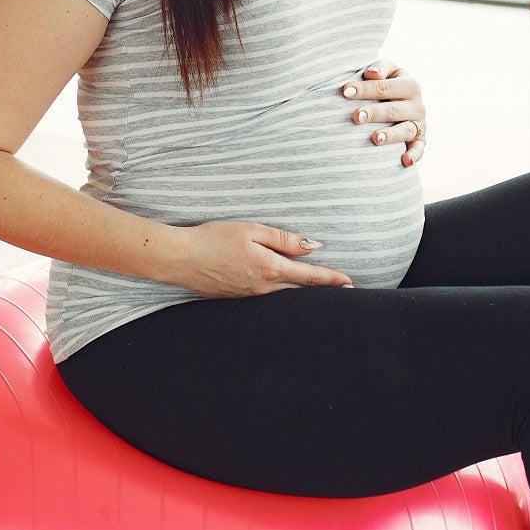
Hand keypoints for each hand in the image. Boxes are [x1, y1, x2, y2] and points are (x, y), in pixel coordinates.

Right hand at [165, 221, 352, 296]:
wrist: (180, 258)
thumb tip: (313, 246)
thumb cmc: (213, 238)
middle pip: (301, 292)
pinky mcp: (237, 300)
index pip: (310, 277)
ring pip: (284, 297)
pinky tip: (282, 291)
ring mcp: (250, 297)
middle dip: (322, 291)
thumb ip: (284, 239)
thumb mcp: (251, 230)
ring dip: (302, 294)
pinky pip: (266, 298)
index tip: (350, 283)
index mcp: (270, 269)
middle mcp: (263, 289)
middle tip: (344, 290)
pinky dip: (280, 295)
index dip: (332, 279)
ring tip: (319, 292)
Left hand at [342, 58, 425, 165]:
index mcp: (409, 85)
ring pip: (405, 130)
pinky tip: (405, 161)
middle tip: (356, 116)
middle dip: (374, 113)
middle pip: (393, 110)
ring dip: (391, 135)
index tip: (346, 92)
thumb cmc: (387, 85)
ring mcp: (419, 124)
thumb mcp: (388, 72)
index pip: (385, 86)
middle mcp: (417, 105)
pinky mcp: (420, 140)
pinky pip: (419, 149)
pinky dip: (414, 155)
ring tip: (374, 138)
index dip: (365, 88)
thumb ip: (380, 69)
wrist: (403, 102)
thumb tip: (371, 73)